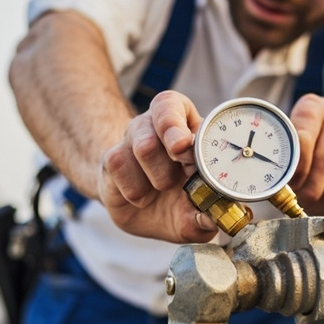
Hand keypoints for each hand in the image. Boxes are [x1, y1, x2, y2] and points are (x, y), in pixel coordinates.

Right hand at [97, 91, 218, 242]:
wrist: (141, 213)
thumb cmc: (176, 200)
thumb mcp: (196, 208)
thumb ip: (207, 212)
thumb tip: (212, 219)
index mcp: (182, 123)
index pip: (171, 105)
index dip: (176, 122)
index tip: (183, 145)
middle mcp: (154, 126)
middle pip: (161, 121)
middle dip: (174, 146)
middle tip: (183, 170)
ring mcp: (131, 140)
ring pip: (144, 146)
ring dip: (159, 176)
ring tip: (163, 188)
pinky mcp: (112, 159)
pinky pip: (121, 167)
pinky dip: (136, 191)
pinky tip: (142, 198)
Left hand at [288, 94, 323, 214]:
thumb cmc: (322, 143)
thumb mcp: (303, 139)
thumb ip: (290, 157)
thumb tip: (278, 188)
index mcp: (314, 107)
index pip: (302, 135)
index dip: (296, 166)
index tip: (290, 184)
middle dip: (311, 189)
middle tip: (304, 200)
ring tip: (322, 202)